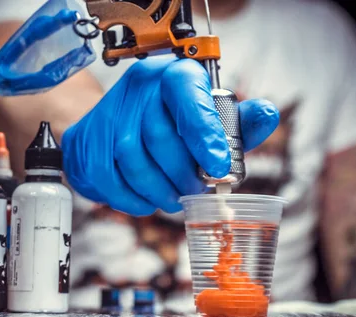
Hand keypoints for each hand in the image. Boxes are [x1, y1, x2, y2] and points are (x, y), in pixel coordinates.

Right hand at [61, 57, 278, 215]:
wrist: (109, 129)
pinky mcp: (88, 143)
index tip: (218, 168)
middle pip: (158, 135)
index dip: (203, 132)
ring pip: (133, 159)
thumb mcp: (207, 120)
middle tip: (196, 191)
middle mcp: (138, 88)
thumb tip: (267, 115)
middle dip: (182, 173)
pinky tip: (147, 201)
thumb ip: (237, 123)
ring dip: (159, 190)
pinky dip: (133, 199)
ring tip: (174, 198)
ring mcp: (109, 114)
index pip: (185, 92)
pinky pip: (110, 179)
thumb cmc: (167, 126)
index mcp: (172, 76)